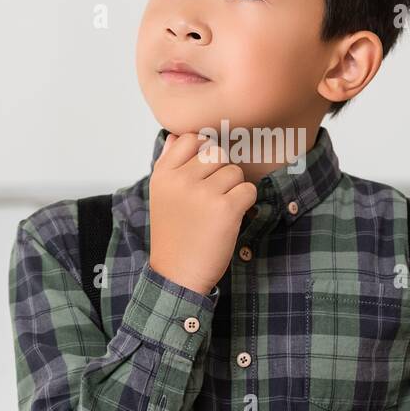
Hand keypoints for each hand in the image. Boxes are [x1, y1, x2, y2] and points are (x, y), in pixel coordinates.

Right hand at [149, 130, 257, 295]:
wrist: (177, 274)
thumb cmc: (173, 234)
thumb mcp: (160, 196)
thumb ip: (168, 163)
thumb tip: (177, 136)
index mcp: (163, 175)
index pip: (191, 138)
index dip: (203, 151)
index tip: (204, 172)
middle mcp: (181, 181)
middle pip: (217, 153)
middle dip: (221, 172)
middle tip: (212, 197)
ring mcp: (203, 194)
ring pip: (234, 171)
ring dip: (234, 189)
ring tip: (218, 211)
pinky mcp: (226, 209)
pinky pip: (248, 190)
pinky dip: (246, 203)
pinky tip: (230, 218)